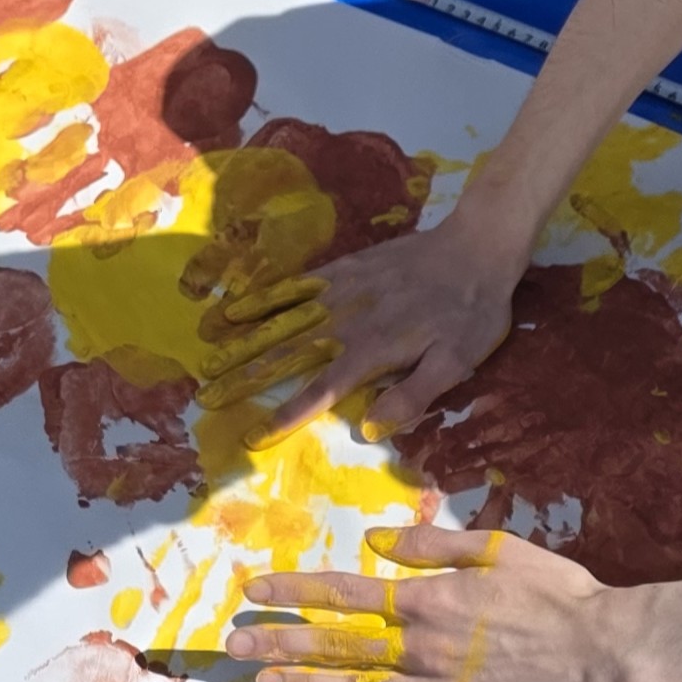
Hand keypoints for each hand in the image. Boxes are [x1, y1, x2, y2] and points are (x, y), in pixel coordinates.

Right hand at [197, 214, 522, 446]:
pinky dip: (264, 295)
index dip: (286, 414)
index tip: (253, 435)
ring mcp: (341, 291)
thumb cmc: (471, 312)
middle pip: (287, 352)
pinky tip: (239, 303)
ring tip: (206, 350)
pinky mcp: (344, 268)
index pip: (320, 390)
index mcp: (373, 351)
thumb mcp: (458, 363)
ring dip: (243, 336)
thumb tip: (368, 428)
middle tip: (206, 393)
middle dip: (245, 375)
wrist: (475, 246)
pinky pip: (296, 284)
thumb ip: (413, 396)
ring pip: (282, 318)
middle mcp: (347, 321)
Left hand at [230, 526, 641, 681]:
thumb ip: (430, 545)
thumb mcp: (495, 548)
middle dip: (280, 641)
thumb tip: (372, 540)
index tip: (254, 589)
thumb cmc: (555, 593)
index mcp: (427, 598)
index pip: (344, 592)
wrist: (604, 654)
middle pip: (336, 643)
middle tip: (234, 643)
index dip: (295, 590)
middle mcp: (421, 646)